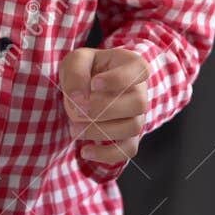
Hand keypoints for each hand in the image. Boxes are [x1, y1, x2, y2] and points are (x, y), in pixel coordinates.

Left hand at [58, 47, 149, 163]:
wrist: (86, 86)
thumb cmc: (86, 69)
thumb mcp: (77, 60)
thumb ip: (76, 73)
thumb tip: (79, 98)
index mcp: (132, 66)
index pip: (140, 70)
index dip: (119, 79)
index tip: (94, 83)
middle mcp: (140, 91)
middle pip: (138, 103)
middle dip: (105, 109)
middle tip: (78, 109)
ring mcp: (137, 115)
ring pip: (133, 127)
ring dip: (101, 130)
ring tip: (74, 128)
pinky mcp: (129, 136)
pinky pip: (128, 150)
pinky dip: (107, 154)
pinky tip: (85, 151)